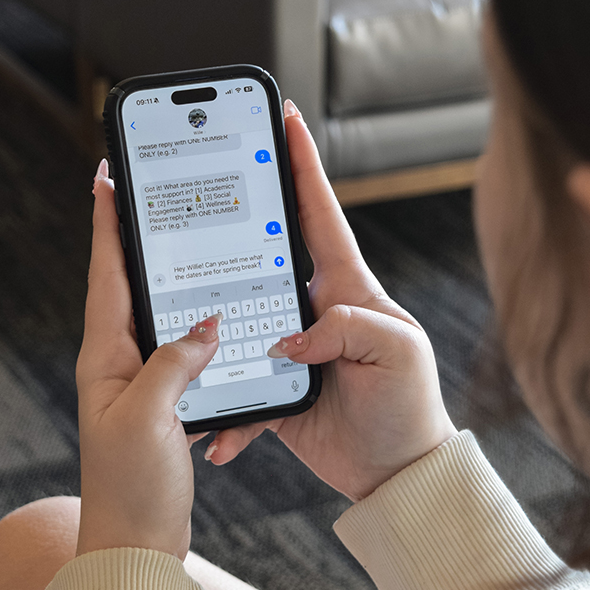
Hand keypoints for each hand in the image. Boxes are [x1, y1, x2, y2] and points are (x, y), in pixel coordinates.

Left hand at [74, 161, 220, 559]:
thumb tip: (208, 323)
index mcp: (104, 358)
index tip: (108, 179)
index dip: (107, 225)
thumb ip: (176, 363)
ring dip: (173, 282)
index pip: (105, 275)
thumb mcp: (150, 418)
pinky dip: (199, 329)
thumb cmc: (131, 488)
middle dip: (139, 240)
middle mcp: (117, 364)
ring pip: (160, 316)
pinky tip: (217, 320)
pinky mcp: (165, 402)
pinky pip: (183, 352)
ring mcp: (141, 383)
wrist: (137, 546)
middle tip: (153, 198)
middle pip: (130, 286)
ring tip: (190, 245)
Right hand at [210, 102, 456, 500]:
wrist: (396, 471)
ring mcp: (292, 346)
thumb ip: (351, 326)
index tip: (287, 117)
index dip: (303, 164)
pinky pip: (237, 387)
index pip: (320, 213)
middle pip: (264, 253)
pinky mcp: (275, 387)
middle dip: (234, 222)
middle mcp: (315, 308)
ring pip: (238, 318)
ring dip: (210, 328)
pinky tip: (216, 436)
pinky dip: (226, 412)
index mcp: (348, 287)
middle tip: (199, 194)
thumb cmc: (409, 405)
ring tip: (180, 329)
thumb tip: (291, 336)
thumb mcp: (398, 353)